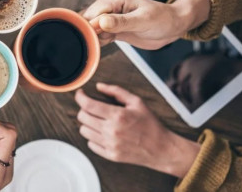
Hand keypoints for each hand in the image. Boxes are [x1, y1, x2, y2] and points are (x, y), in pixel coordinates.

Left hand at [74, 83, 199, 177]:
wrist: (160, 148)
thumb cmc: (150, 124)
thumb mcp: (137, 102)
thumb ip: (116, 91)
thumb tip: (99, 86)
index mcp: (118, 115)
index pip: (88, 105)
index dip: (80, 97)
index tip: (80, 94)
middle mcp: (111, 130)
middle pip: (82, 117)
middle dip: (84, 109)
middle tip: (91, 107)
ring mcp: (110, 144)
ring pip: (83, 131)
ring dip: (87, 123)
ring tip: (97, 120)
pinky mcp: (110, 155)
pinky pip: (90, 144)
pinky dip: (93, 137)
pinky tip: (102, 133)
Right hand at [81, 0, 209, 48]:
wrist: (173, 26)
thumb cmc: (163, 19)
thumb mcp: (143, 20)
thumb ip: (121, 22)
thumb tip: (101, 22)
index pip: (92, 13)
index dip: (90, 27)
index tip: (96, 39)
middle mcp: (107, 4)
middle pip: (87, 21)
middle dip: (90, 34)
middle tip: (103, 42)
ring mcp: (108, 16)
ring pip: (89, 29)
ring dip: (94, 39)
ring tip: (109, 41)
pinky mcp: (110, 27)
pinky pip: (97, 35)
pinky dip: (98, 42)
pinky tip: (107, 44)